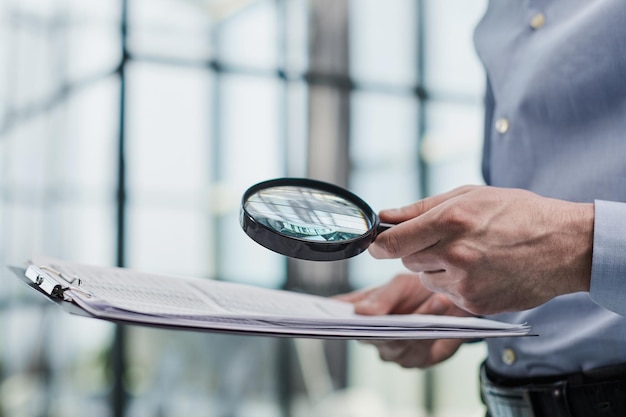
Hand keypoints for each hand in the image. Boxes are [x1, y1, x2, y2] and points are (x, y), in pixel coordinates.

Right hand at [336, 273, 469, 368]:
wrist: (453, 300)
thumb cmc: (417, 290)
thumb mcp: (399, 284)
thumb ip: (381, 298)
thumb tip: (360, 312)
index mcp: (359, 314)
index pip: (337, 319)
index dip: (330, 321)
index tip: (332, 316)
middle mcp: (372, 337)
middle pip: (369, 336)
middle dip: (384, 322)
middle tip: (392, 310)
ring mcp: (394, 352)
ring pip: (398, 342)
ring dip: (420, 319)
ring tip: (438, 299)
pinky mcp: (418, 360)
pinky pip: (421, 348)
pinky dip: (433, 328)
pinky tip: (442, 308)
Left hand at [369, 185, 593, 314]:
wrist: (563, 245)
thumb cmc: (518, 213)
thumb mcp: (470, 195)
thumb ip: (421, 208)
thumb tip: (386, 216)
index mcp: (450, 220)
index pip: (391, 242)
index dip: (380, 244)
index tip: (378, 244)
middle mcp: (454, 254)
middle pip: (407, 260)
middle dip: (417, 250)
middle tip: (443, 240)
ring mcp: (465, 283)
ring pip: (425, 279)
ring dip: (436, 268)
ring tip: (468, 254)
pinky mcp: (474, 303)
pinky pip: (446, 295)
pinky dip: (455, 284)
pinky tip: (480, 270)